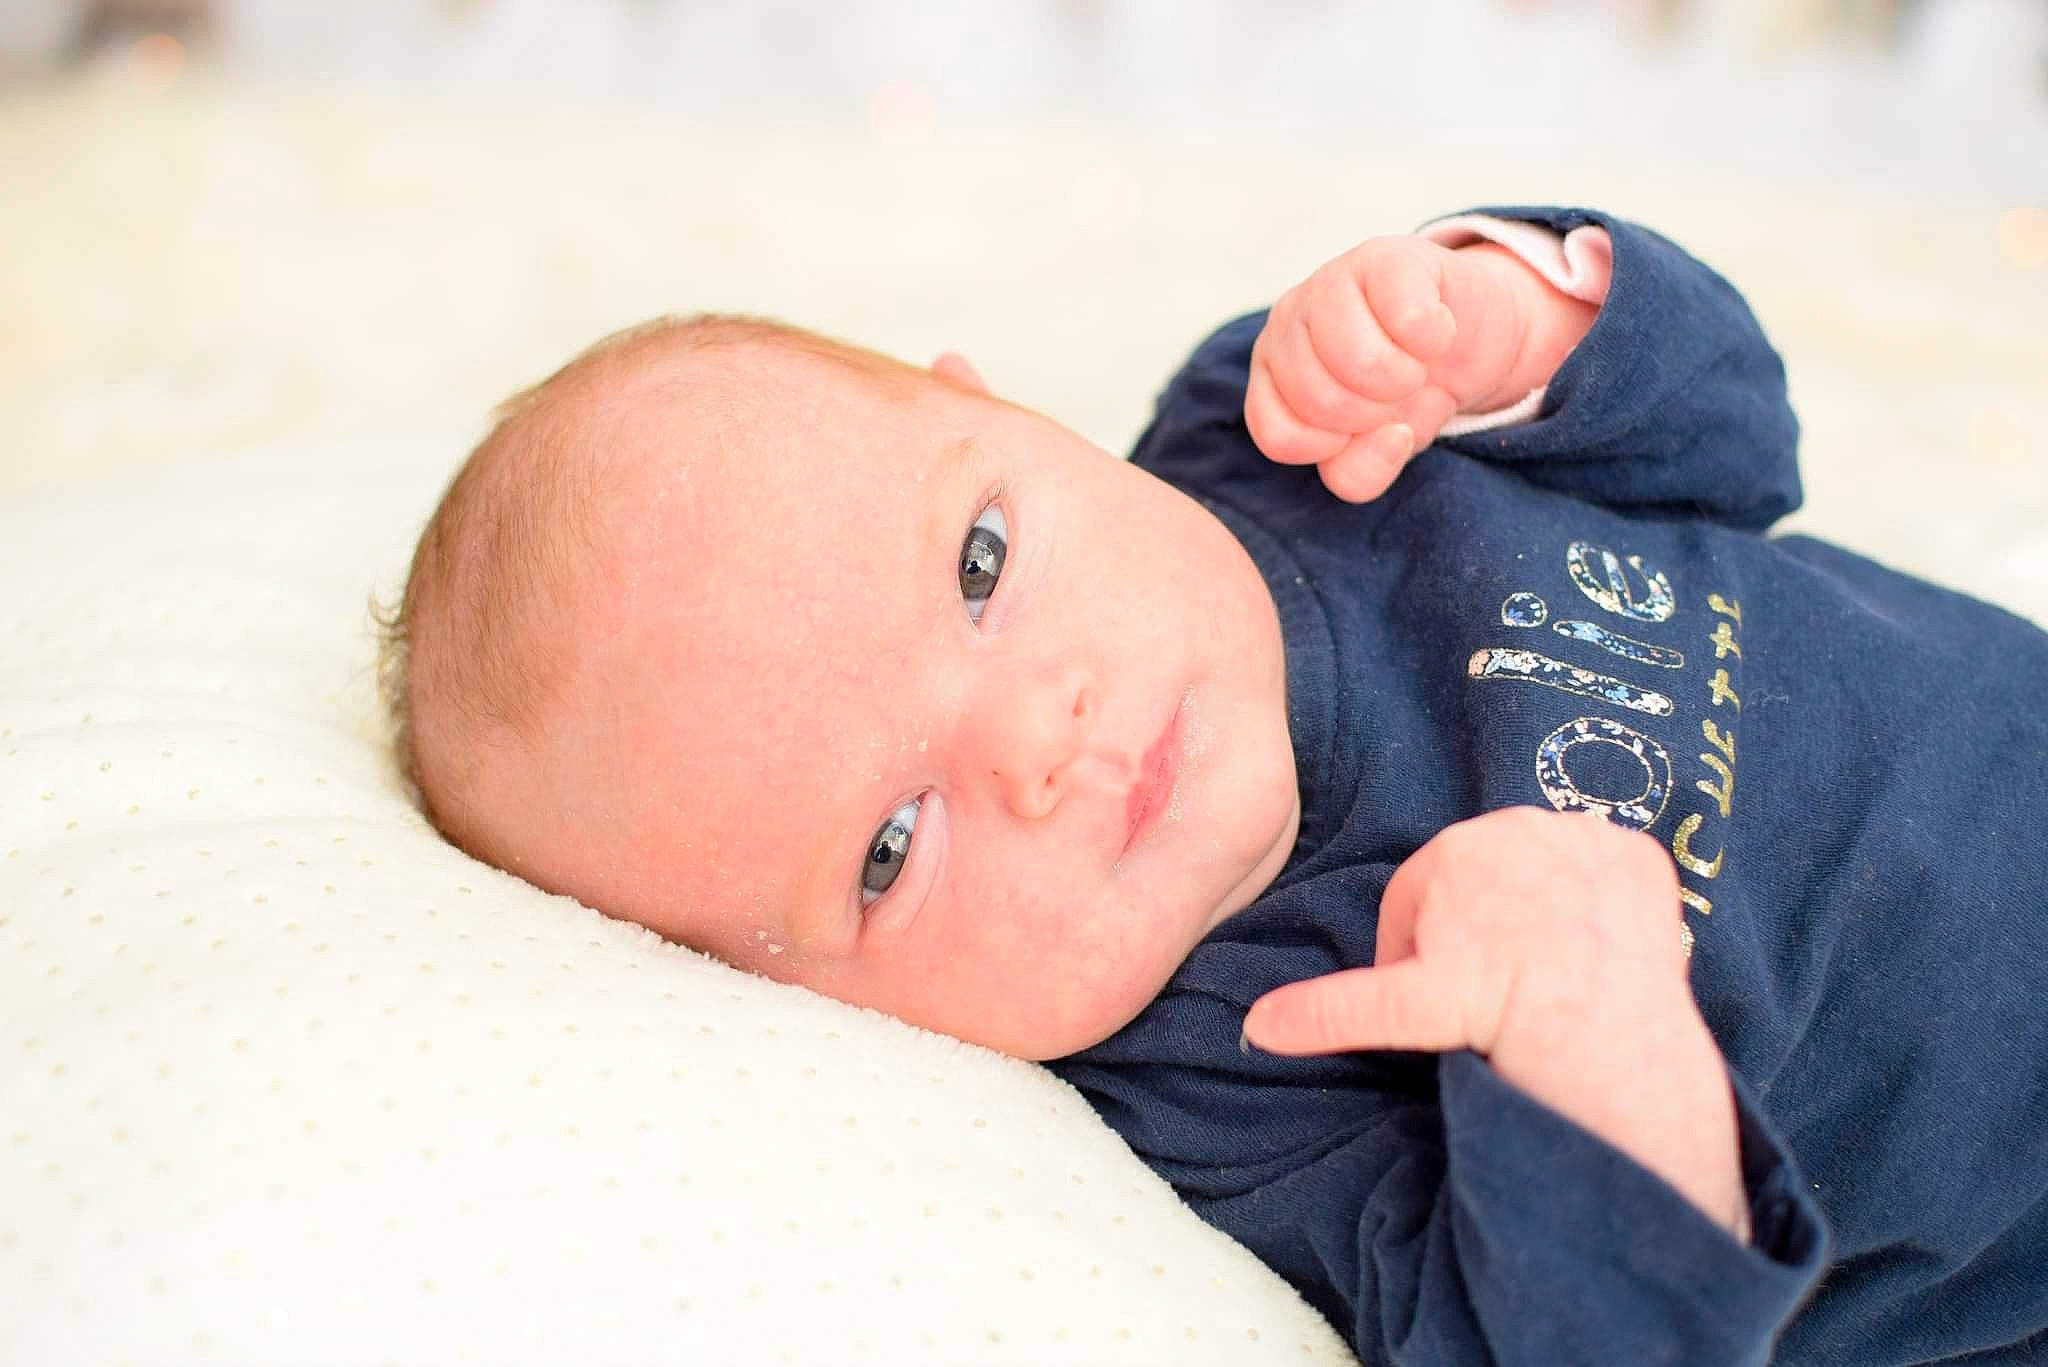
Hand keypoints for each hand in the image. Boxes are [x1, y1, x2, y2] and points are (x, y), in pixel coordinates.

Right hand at [1243, 807, 1747, 1236]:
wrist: (1600, 1025)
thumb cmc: (1495, 1015)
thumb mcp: (1402, 1010)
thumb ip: (1327, 1008)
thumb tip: (1257, 1026)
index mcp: (1450, 852)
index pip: (1422, 899)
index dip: (1423, 955)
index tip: (1444, 999)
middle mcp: (1516, 824)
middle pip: (1483, 882)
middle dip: (1478, 931)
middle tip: (1494, 993)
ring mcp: (1584, 835)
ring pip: (1544, 876)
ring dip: (1537, 916)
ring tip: (1542, 976)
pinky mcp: (1641, 854)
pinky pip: (1608, 875)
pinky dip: (1601, 907)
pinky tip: (1593, 952)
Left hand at [1246, 236, 1594, 502]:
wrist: (1467, 329)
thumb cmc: (1405, 391)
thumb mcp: (1379, 448)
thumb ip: (1361, 472)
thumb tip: (1391, 437)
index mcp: (1273, 372)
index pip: (1278, 435)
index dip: (1332, 448)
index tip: (1359, 428)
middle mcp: (1288, 322)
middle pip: (1320, 402)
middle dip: (1374, 414)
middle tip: (1393, 392)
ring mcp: (1330, 282)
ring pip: (1358, 362)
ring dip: (1405, 378)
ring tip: (1413, 364)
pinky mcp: (1386, 256)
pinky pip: (1410, 319)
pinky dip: (1437, 339)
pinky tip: (1436, 329)